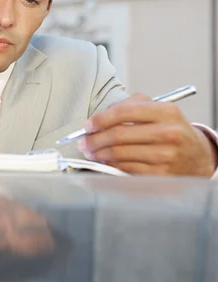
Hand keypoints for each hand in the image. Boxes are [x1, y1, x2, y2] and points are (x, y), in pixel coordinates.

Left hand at [78, 94, 216, 176]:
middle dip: (94, 139)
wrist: (197, 156)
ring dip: (98, 154)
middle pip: (118, 135)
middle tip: (83, 142)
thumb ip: (128, 106)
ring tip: (90, 152)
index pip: (124, 112)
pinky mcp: (161, 175)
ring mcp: (166, 156)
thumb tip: (97, 120)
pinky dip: (110, 165)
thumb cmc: (170, 130)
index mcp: (166, 112)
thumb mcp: (157, 110)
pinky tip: (105, 162)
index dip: (100, 119)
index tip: (88, 125)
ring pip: (119, 154)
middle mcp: (169, 133)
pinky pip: (126, 169)